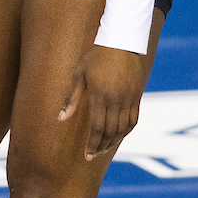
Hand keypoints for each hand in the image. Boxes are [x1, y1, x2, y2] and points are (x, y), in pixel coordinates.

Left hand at [58, 45, 145, 160]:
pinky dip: (126, 131)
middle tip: (93, 155)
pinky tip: (119, 136)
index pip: (96, 127)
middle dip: (101, 145)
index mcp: (100, 95)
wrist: (121, 42)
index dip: (92, 144)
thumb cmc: (95, 57)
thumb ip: (71, 98)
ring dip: (113, 141)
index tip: (87, 155)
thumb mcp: (79, 74)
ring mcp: (129, 98)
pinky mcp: (137, 96)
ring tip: (104, 149)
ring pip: (123, 128)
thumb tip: (60, 118)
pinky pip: (134, 120)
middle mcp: (116, 100)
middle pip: (110, 131)